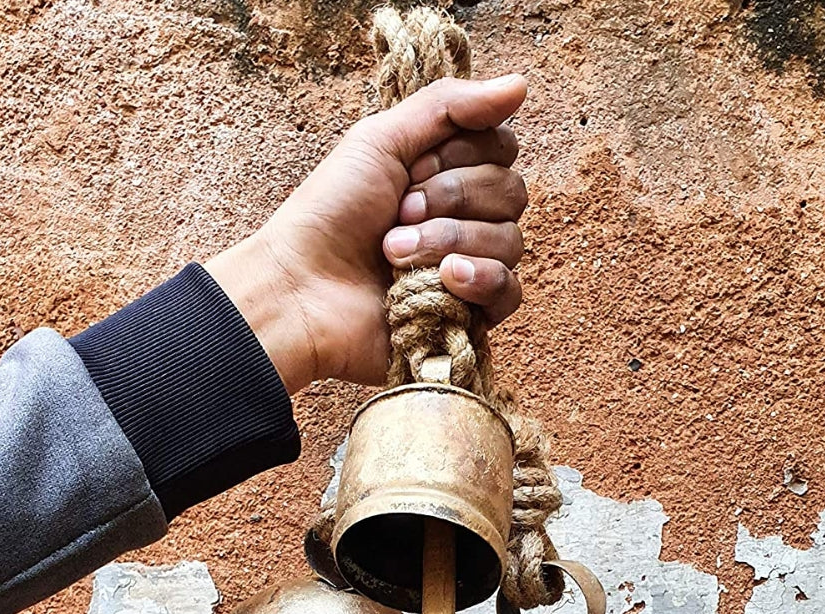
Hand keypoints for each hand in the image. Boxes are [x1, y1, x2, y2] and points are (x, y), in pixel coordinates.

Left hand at [204, 74, 528, 392]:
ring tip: (396, 254)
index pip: (502, 151)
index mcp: (446, 176)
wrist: (303, 290)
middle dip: (451, 198)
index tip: (412, 170)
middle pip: (511, 193)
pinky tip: (442, 281)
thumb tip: (520, 84)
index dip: (462, 156)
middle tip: (399, 213)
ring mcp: (469, 270)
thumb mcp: (380, 139)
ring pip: (509, 242)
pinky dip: (478, 281)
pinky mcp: (468, 318)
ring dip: (448, 241)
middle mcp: (464, 220)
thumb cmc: (331, 215)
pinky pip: (508, 293)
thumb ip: (449, 106)